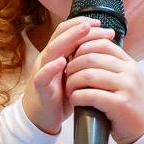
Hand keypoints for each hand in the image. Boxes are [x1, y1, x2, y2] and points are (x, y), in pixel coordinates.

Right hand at [22, 18, 114, 134]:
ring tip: (83, 31)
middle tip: (96, 24)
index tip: (100, 24)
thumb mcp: (73, 75)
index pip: (66, 32)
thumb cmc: (60, 96)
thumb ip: (81, 61)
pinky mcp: (40, 89)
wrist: (42, 119)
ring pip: (52, 51)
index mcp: (56, 55)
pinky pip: (42, 76)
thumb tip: (103, 48)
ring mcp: (42, 72)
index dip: (81, 25)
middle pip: (60, 37)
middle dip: (79, 28)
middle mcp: (48, 60)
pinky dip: (50, 68)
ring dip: (68, 40)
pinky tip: (62, 62)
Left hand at [65, 37, 143, 143]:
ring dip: (72, 82)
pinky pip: (91, 95)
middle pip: (91, 58)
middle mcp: (129, 71)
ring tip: (68, 89)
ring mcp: (127, 87)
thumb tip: (83, 52)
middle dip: (73, 66)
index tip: (72, 60)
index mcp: (129, 63)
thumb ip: (111, 66)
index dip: (82, 48)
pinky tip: (74, 100)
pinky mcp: (120, 104)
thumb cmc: (130, 105)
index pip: (102, 44)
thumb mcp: (126, 80)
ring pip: (89, 75)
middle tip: (66, 76)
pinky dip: (77, 96)